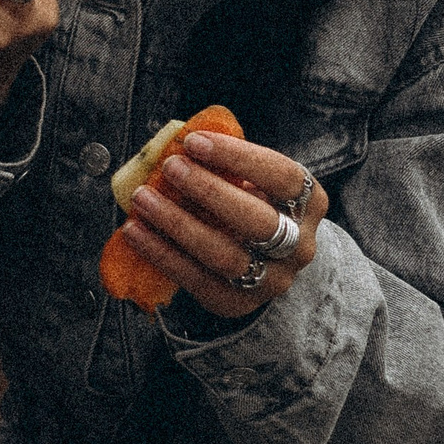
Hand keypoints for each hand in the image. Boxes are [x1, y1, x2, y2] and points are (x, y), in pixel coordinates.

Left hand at [119, 131, 329, 319]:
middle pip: (258, 222)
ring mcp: (273, 278)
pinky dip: (162, 255)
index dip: (237, 156)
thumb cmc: (252, 201)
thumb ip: (227, 164)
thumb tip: (175, 142)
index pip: (282, 176)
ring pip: (226, 255)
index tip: (193, 141)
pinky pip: (198, 281)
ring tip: (142, 199)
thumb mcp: (254, 179)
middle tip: (170, 167)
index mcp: (309, 202)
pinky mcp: (240, 302)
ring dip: (178, 224)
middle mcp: (299, 244)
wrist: (270, 259)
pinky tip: (134, 232)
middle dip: (209, 191)